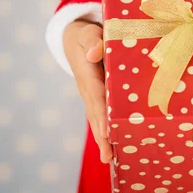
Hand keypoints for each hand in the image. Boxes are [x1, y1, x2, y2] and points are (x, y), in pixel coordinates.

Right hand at [64, 19, 112, 162]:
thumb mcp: (88, 32)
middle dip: (102, 136)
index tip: (106, 133)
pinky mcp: (97, 97)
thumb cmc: (87, 34)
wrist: (74, 39)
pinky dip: (108, 130)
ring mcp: (91, 96)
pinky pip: (103, 115)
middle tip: (108, 158)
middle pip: (96, 116)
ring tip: (110, 160)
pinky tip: (118, 145)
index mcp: (88, 75)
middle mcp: (88, 89)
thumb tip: (95, 53)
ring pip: (98, 119)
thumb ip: (92, 40)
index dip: (102, 116)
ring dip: (104, 138)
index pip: (97, 98)